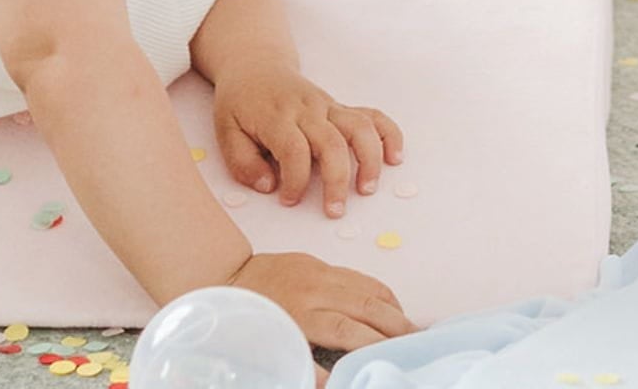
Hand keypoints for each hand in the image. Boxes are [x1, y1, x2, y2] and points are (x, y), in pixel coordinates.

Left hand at [212, 59, 403, 216]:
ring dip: (369, 159)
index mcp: (277, 116)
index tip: (288, 200)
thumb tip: (269, 186)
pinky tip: (394, 157)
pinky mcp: (339, 107)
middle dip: (337, 181)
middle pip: (332, 143)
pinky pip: (371, 115)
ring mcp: (327, 106)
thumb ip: (243, 162)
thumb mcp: (225, 130)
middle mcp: (307, 109)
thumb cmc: (240, 102)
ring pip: (358, 127)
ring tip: (366, 188)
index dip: (295, 182)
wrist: (255, 64)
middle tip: (334, 210)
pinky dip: (388, 134)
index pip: (294, 151)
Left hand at [227, 250, 416, 363]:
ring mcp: (315, 271)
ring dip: (391, 307)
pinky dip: (376, 290)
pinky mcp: (314, 261)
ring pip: (365, 286)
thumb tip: (334, 385)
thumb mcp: (269, 351)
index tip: (394, 362)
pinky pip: (354, 275)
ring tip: (409, 328)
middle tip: (417, 344)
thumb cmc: (242, 322)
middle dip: (395, 326)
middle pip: (366, 306)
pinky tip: (386, 306)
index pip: (350, 333)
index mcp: (300, 314)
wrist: (220, 275)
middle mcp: (313, 289)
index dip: (376, 347)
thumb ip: (305, 369)